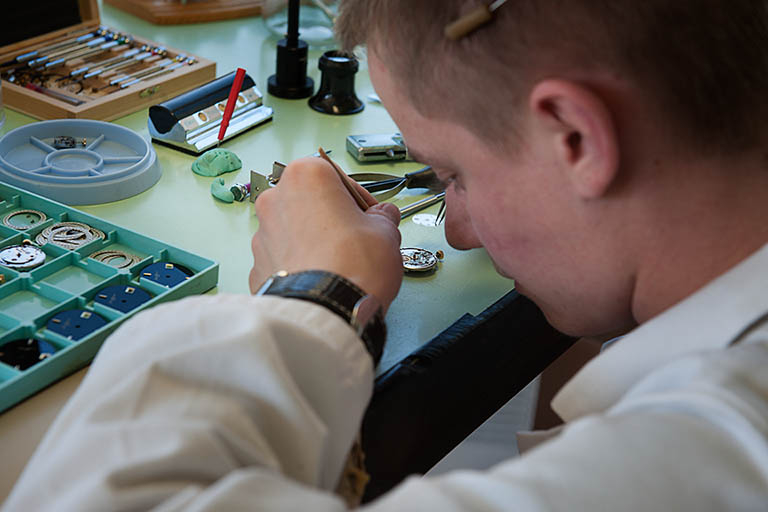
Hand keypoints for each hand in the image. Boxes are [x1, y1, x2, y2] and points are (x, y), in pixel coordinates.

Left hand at [250, 157, 402, 310]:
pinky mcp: (258, 266)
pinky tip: (322, 277)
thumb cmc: (352, 267)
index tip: (370, 213)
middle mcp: (276, 200)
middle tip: (357, 238)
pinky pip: (284, 258)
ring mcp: (262, 235)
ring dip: (314, 240)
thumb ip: (383, 216)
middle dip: (332, 217)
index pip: (337, 176)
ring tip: (340, 263)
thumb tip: (383, 216)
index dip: (359, 197)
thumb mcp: (386, 231)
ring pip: (294, 230)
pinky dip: (300, 264)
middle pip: (311, 201)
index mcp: (306, 177)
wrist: (326, 311)